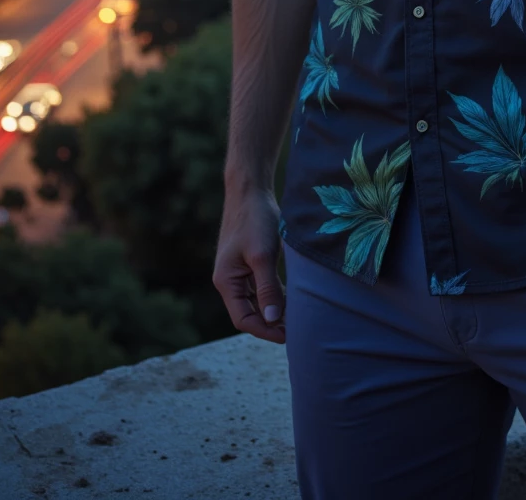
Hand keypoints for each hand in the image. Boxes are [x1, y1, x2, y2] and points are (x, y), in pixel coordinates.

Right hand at [213, 184, 285, 342]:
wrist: (251, 189)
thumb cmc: (255, 219)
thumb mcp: (263, 255)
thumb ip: (267, 288)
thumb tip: (272, 320)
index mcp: (226, 282)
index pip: (243, 319)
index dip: (265, 331)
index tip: (289, 336)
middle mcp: (230, 280)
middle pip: (250, 313)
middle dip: (272, 323)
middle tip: (299, 329)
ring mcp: (239, 271)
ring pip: (258, 301)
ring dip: (275, 310)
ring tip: (299, 317)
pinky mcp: (250, 262)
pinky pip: (262, 287)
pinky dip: (276, 295)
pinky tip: (294, 298)